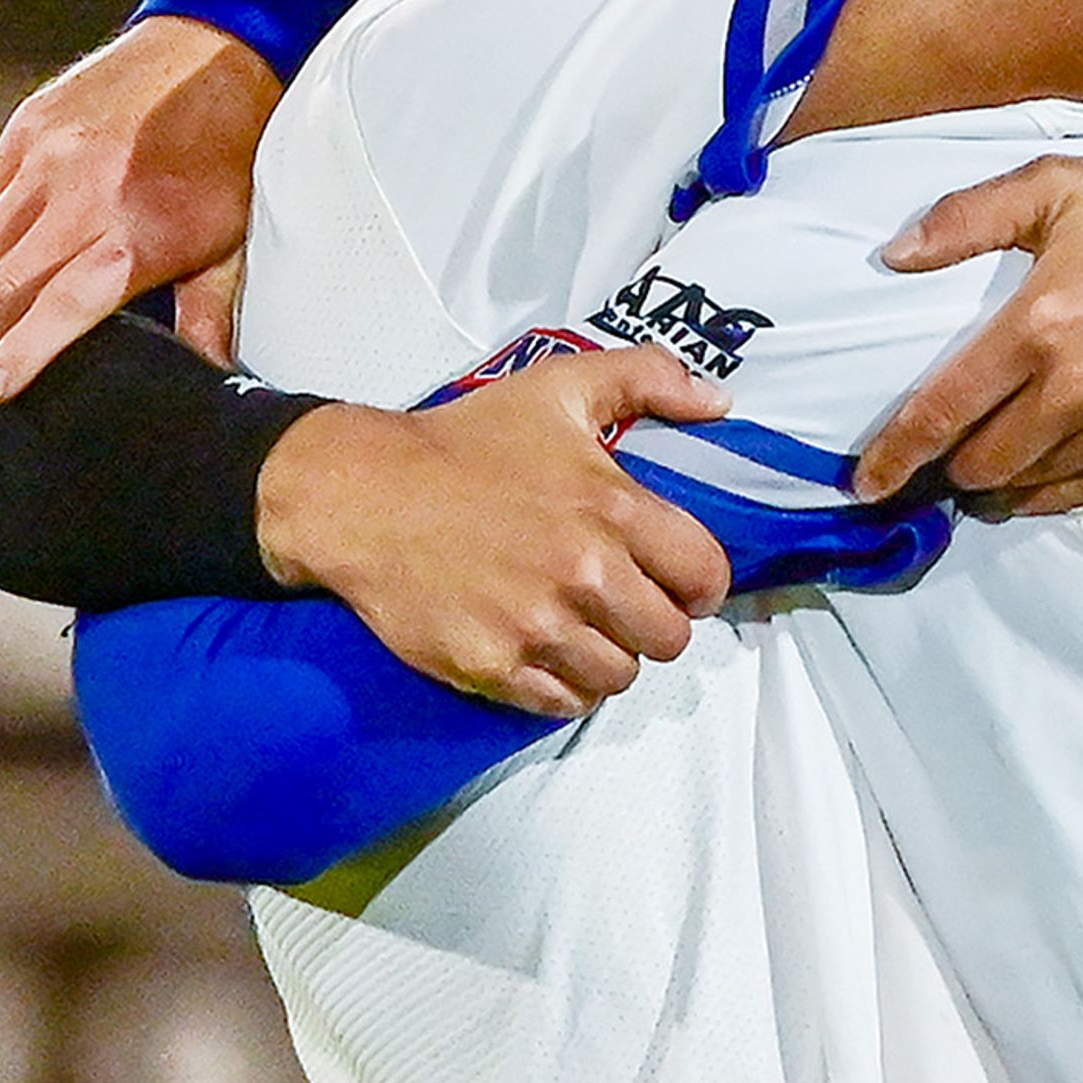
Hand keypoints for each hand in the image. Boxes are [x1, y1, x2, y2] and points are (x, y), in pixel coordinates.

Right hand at [0, 17, 279, 415]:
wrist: (214, 54)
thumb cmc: (226, 155)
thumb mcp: (228, 243)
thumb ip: (206, 315)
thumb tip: (207, 379)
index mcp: (131, 235)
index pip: (57, 309)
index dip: (18, 355)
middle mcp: (78, 199)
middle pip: (1, 287)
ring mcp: (45, 160)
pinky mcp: (27, 128)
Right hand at [256, 347, 736, 718]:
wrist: (364, 495)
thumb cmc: (464, 442)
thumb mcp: (560, 386)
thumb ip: (649, 379)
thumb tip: (718, 400)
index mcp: (614, 510)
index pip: (704, 576)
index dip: (700, 584)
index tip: (679, 583)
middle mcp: (585, 575)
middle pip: (668, 638)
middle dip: (655, 623)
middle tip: (625, 606)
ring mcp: (539, 627)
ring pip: (619, 676)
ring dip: (609, 657)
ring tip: (583, 629)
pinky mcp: (495, 666)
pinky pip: (564, 704)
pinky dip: (565, 687)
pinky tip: (547, 653)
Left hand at [853, 154, 1082, 512]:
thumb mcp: (1053, 187)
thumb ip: (965, 219)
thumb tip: (892, 256)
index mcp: (1039, 323)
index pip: (943, 411)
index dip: (896, 455)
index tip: (865, 484)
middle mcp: (1079, 386)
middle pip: (982, 464)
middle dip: (947, 470)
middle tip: (937, 462)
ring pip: (1032, 486)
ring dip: (998, 485)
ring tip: (984, 473)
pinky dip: (1052, 492)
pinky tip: (1039, 478)